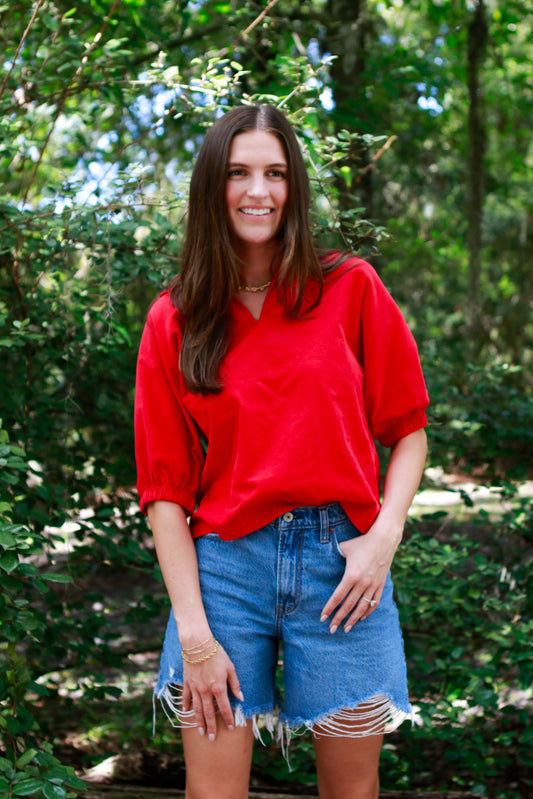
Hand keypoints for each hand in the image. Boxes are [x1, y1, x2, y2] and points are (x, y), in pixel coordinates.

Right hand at [181, 643, 243, 740]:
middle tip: (212, 738)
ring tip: (200, 732)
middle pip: (209, 713)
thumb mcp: (230, 667)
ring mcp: (195, 688)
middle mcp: (206, 691)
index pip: (224, 708)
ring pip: (197, 709)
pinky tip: (186, 712)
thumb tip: (241, 698)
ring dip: (199, 722)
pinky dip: (186, 705)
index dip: (228, 719)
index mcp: (218, 688)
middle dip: (211, 727)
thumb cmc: (217, 654)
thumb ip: (235, 684)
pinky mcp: (187, 682)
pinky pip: (186, 697)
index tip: (230, 728)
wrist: (198, 644)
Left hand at [320, 515, 401, 632]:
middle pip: (349, 606)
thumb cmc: (362, 542)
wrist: (384, 539)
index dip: (330, 608)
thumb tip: (321, 556)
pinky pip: (375, 602)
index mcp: (352, 575)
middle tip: (331, 629)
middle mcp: (363, 583)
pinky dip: (368, 611)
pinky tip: (362, 618)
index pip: (338, 596)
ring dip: (353, 619)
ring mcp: (373, 585)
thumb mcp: (344, 547)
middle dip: (339, 619)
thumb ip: (333, 553)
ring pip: (362, 607)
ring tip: (346, 629)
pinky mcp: (381, 584)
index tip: (323, 618)